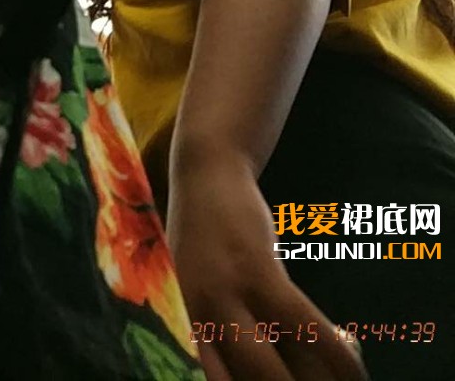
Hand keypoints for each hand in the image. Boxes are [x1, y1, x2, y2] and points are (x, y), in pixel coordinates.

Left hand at [167, 153, 368, 380]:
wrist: (205, 173)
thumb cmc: (209, 243)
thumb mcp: (206, 293)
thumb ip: (234, 336)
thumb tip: (289, 372)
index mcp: (178, 327)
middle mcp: (194, 317)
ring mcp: (224, 294)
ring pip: (274, 374)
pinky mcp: (258, 271)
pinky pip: (307, 329)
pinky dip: (338, 358)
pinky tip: (355, 374)